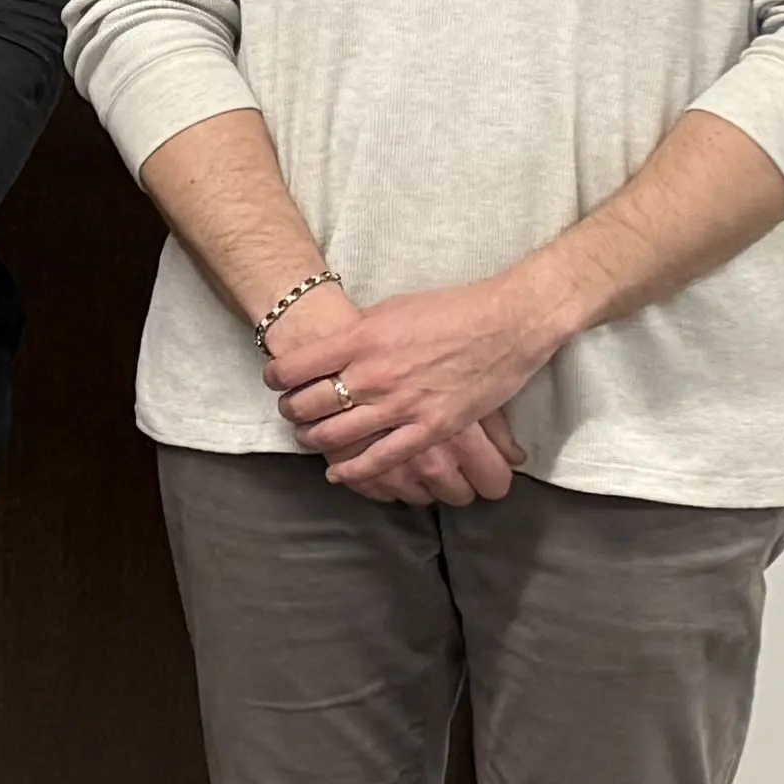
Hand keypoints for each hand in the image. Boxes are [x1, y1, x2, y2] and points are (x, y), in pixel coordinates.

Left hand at [280, 269, 560, 502]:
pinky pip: (381, 459)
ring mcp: (402, 404)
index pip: (292, 368)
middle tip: (291, 413)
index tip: (276, 382)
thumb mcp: (389, 311)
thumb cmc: (450, 309)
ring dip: (315, 440)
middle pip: (307, 405)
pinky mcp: (432, 427)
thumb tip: (327, 351)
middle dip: (291, 412)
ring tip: (310, 438)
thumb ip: (356, 336)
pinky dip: (354, 471)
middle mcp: (374, 374)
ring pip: (336, 435)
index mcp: (360, 339)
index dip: (276, 379)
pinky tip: (338, 473)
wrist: (508, 321)